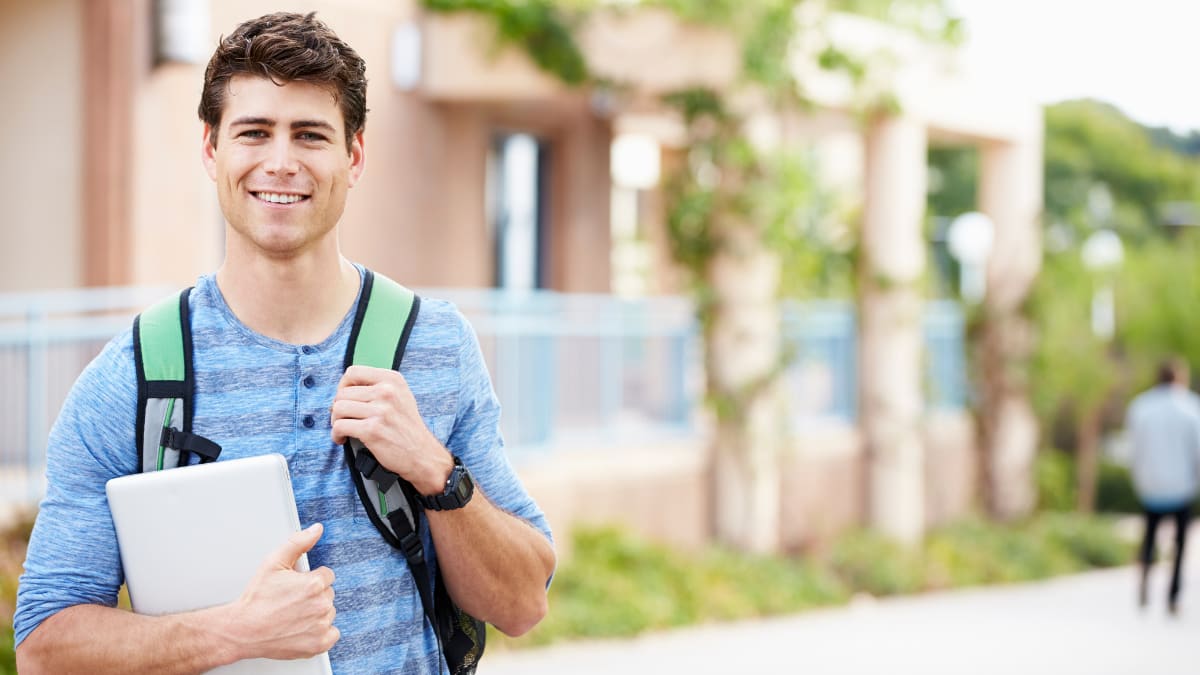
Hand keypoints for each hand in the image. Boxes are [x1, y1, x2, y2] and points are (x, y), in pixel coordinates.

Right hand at [228, 523, 338, 660]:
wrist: (243, 630)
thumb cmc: (256, 599)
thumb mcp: (274, 562)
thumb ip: (298, 542)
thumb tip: (317, 530)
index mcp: (314, 584)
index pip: (326, 575)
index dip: (310, 578)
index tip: (296, 586)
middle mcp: (321, 605)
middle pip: (328, 593)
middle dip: (314, 594)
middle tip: (291, 601)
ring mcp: (321, 626)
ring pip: (329, 612)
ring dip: (316, 612)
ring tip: (293, 614)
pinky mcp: (319, 644)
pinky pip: (332, 633)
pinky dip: (320, 632)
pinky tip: (303, 628)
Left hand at [330, 365, 452, 494]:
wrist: (422, 454)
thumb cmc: (407, 428)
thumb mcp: (400, 397)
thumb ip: (376, 388)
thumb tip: (343, 391)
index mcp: (393, 380)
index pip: (353, 372)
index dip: (343, 386)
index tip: (345, 399)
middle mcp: (387, 391)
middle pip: (342, 393)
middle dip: (338, 408)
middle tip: (344, 419)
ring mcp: (380, 410)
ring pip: (337, 408)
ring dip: (335, 421)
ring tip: (344, 429)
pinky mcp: (372, 430)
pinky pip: (340, 426)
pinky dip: (336, 435)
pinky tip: (343, 438)